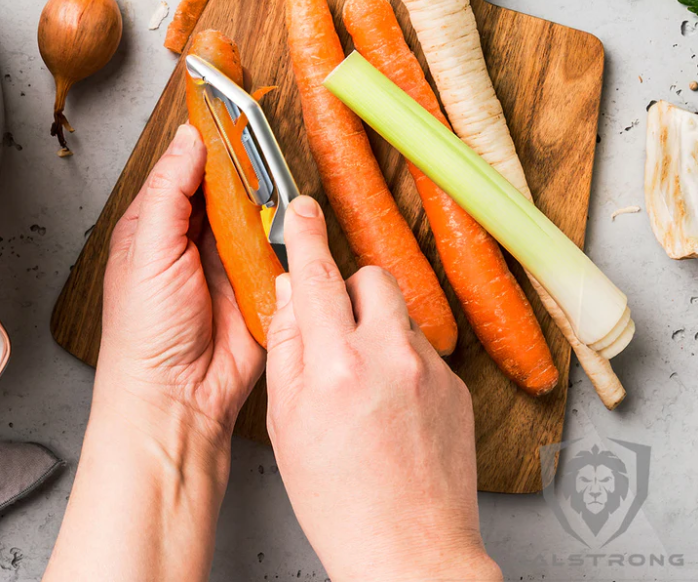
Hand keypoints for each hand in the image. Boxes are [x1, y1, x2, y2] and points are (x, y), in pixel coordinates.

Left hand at [97, 123, 264, 451]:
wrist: (179, 398)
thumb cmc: (146, 334)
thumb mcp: (148, 249)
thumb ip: (171, 191)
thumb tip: (190, 139)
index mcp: (159, 223)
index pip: (187, 165)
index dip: (207, 136)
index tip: (227, 103)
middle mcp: (196, 236)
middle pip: (228, 184)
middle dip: (247, 164)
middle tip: (264, 136)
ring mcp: (230, 258)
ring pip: (258, 210)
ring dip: (269, 198)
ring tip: (279, 177)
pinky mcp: (262, 281)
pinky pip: (281, 246)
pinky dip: (288, 233)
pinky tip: (292, 219)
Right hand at [266, 196, 501, 581]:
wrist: (409, 552)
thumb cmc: (340, 500)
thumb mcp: (286, 423)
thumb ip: (286, 347)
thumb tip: (292, 293)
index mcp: (336, 364)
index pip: (317, 275)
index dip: (306, 233)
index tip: (303, 209)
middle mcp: (389, 355)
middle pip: (370, 277)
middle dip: (349, 292)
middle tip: (335, 331)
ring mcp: (430, 368)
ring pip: (399, 311)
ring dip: (378, 326)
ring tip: (365, 379)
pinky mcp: (457, 384)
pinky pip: (424, 347)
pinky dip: (404, 360)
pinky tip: (393, 405)